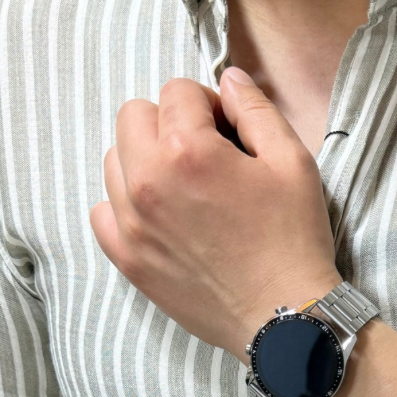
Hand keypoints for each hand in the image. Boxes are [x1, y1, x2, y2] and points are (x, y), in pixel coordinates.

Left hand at [89, 69, 341, 358]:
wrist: (286, 316)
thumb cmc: (294, 239)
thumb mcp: (292, 162)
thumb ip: (255, 109)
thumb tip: (228, 79)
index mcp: (187, 150)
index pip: (175, 91)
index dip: (206, 103)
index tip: (228, 130)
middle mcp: (148, 182)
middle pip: (132, 117)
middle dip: (166, 123)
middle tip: (203, 153)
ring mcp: (132, 224)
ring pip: (114, 162)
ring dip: (144, 161)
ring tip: (182, 187)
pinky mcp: (129, 260)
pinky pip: (102, 212)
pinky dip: (124, 206)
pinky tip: (159, 216)